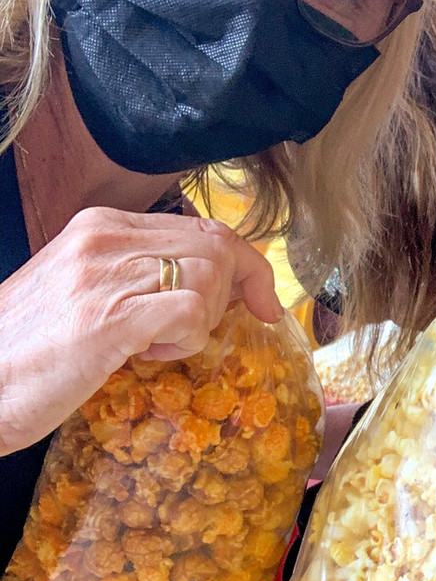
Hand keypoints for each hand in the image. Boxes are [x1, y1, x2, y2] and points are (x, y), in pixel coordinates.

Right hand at [0, 207, 282, 455]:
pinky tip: (149, 353)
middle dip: (235, 293)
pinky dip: (189, 339)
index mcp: (100, 226)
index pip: (204, 229)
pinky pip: (192, 312)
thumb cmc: (28, 350)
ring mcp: (106, 273)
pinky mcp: (109, 315)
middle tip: (207, 329)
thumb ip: (140, 279)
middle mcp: (105, 237)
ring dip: (204, 318)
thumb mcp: (86, 295)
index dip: (245, 266)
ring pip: (211, 273)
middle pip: (218, 245)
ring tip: (156, 343)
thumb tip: (207, 290)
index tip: (261, 302)